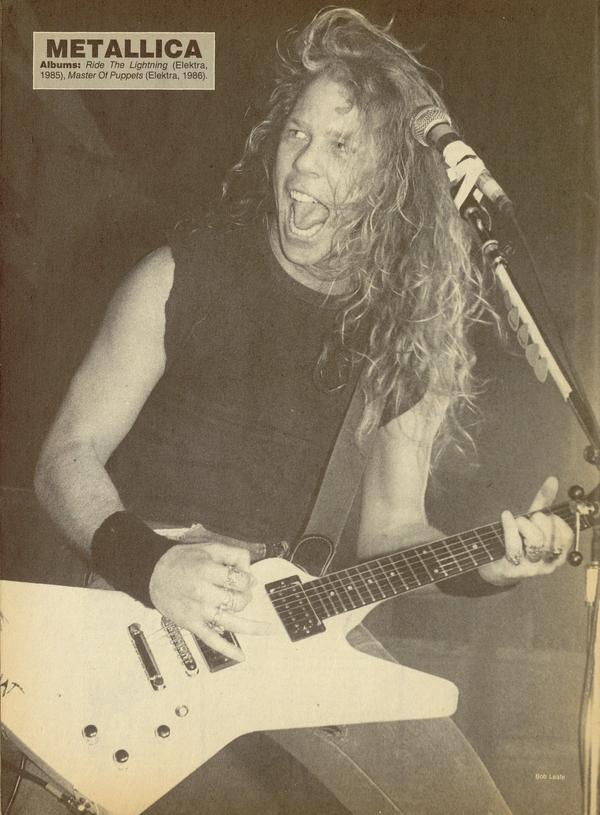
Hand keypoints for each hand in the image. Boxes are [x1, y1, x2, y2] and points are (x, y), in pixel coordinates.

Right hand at [149, 542, 268, 660]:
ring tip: (269, 629)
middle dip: (246, 596)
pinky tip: (240, 655)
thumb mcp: (208, 548)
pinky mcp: (192, 624)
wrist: (152, 574)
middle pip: (238, 600)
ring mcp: (198, 611)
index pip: (240, 579)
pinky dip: (227, 649)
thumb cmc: (180, 560)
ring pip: (231, 622)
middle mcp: (203, 592)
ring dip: (253, 627)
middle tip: (243, 593)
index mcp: (207, 571)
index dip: (247, 578)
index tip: (245, 578)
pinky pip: (212, 640)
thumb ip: (232, 555)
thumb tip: (251, 573)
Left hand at [479, 476, 572, 586]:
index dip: (554, 520)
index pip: (566, 534)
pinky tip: (505, 517)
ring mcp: (532, 568)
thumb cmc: (517, 540)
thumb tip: (552, 479)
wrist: (494, 564)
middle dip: (537, 520)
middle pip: (550, 536)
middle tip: (526, 518)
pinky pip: (515, 546)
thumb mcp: (532, 520)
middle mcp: (549, 563)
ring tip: (516, 521)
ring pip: (536, 541)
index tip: (541, 516)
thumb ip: (543, 501)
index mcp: (559, 552)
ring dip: (523, 525)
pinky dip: (509, 527)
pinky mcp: (514, 569)